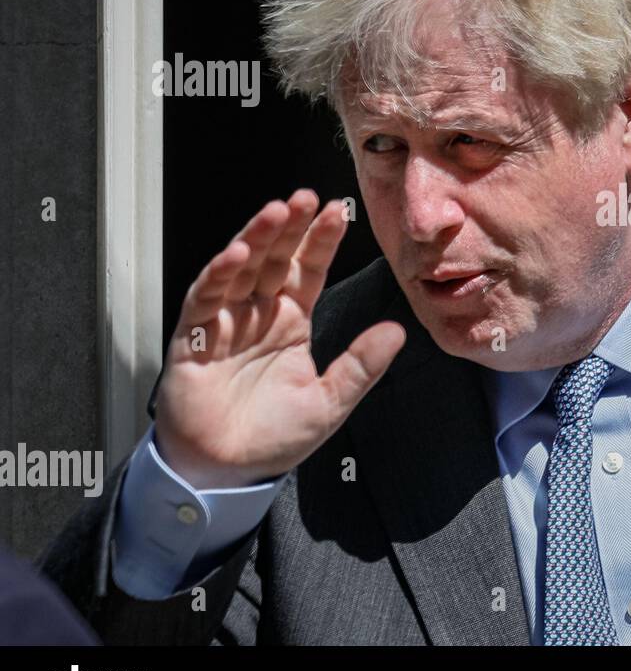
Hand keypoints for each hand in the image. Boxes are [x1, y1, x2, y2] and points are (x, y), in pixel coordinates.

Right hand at [152, 189, 404, 488]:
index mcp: (291, 322)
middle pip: (273, 259)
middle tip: (305, 197)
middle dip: (288, 227)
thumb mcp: (330, 401)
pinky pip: (204, 300)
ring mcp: (225, 323)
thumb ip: (360, 366)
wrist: (226, 473)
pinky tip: (235, 256)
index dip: (320, 241)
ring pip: (239, 269)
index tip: (338, 211)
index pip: (307, 271)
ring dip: (255, 240)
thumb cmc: (273, 437)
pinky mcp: (193, 339)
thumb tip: (397, 331)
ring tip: (275, 212)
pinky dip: (217, 276)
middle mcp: (258, 315)